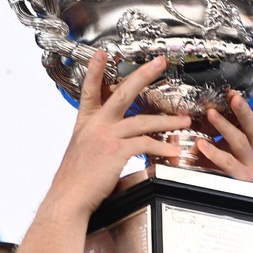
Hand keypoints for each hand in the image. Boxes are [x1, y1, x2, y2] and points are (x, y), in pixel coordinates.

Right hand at [51, 51, 190, 216]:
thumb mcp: (82, 151)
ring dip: (168, 120)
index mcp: (85, 123)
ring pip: (143, 120)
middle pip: (122, 93)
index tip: (101, 54)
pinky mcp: (116, 151)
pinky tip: (173, 151)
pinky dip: (162, 148)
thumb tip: (117, 140)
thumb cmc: (76, 181)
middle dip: (143, 75)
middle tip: (159, 63)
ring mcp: (105, 136)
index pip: (90, 90)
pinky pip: (146, 144)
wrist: (68, 198)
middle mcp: (95, 125)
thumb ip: (98, 139)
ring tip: (184, 120)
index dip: (94, 70)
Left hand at [194, 84, 252, 182]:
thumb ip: (212, 128)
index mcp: (250, 140)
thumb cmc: (213, 166)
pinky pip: (228, 163)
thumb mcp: (216, 142)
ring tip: (211, 113)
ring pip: (240, 141)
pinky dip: (214, 152)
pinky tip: (202, 144)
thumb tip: (204, 106)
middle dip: (244, 109)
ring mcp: (249, 164)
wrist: (215, 197)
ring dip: (225, 126)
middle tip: (234, 96)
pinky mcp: (240, 178)